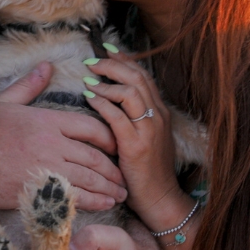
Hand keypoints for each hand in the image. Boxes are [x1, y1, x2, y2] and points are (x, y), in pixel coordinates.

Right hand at [0, 63, 127, 211]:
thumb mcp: (4, 102)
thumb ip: (29, 86)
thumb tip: (46, 66)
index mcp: (48, 120)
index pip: (92, 127)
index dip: (110, 138)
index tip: (117, 146)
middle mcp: (53, 143)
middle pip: (96, 156)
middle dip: (114, 168)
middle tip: (124, 177)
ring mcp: (48, 169)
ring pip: (91, 178)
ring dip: (110, 187)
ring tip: (121, 193)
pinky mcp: (39, 192)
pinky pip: (76, 198)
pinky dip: (95, 201)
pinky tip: (104, 203)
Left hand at [81, 50, 181, 223]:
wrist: (160, 199)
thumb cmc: (147, 171)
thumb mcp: (146, 139)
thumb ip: (135, 118)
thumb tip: (114, 98)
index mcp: (160, 113)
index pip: (144, 76)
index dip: (125, 60)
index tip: (107, 49)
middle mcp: (157, 117)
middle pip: (138, 78)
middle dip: (113, 65)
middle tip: (92, 60)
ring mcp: (149, 130)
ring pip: (131, 92)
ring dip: (107, 81)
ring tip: (89, 78)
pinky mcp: (136, 145)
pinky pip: (117, 116)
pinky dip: (102, 102)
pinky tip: (89, 97)